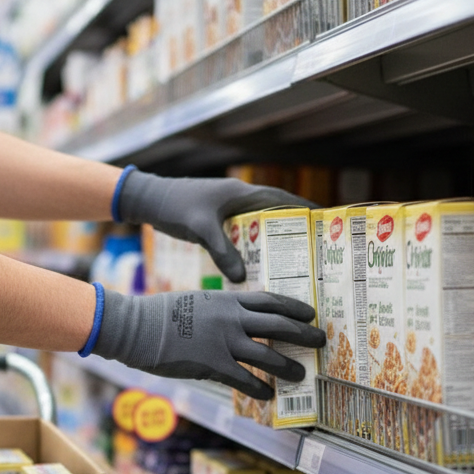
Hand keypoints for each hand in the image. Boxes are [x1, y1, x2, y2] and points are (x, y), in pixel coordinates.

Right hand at [92, 288, 324, 398]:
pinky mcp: (212, 364)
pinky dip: (259, 388)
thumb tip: (233, 321)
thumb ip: (218, 311)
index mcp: (227, 300)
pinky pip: (243, 379)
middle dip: (303, 333)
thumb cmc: (159, 314)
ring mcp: (223, 342)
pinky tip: (268, 395)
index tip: (310, 312)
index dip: (293, 307)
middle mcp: (231, 319)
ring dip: (287, 365)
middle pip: (277, 325)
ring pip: (266, 354)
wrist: (137, 326)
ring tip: (301, 373)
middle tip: (320, 340)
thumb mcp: (195, 302)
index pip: (269, 300)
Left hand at [114, 169, 308, 283]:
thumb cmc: (176, 207)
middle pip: (274, 216)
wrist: (150, 201)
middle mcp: (239, 200)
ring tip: (290, 266)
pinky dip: (250, 249)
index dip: (304, 211)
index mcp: (242, 194)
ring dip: (271, 242)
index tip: (324, 224)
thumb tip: (243, 279)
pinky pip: (242, 236)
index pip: (282, 201)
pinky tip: (255, 268)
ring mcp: (228, 211)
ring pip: (258, 227)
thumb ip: (222, 252)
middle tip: (310, 253)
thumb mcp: (201, 229)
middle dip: (293, 232)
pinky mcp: (217, 222)